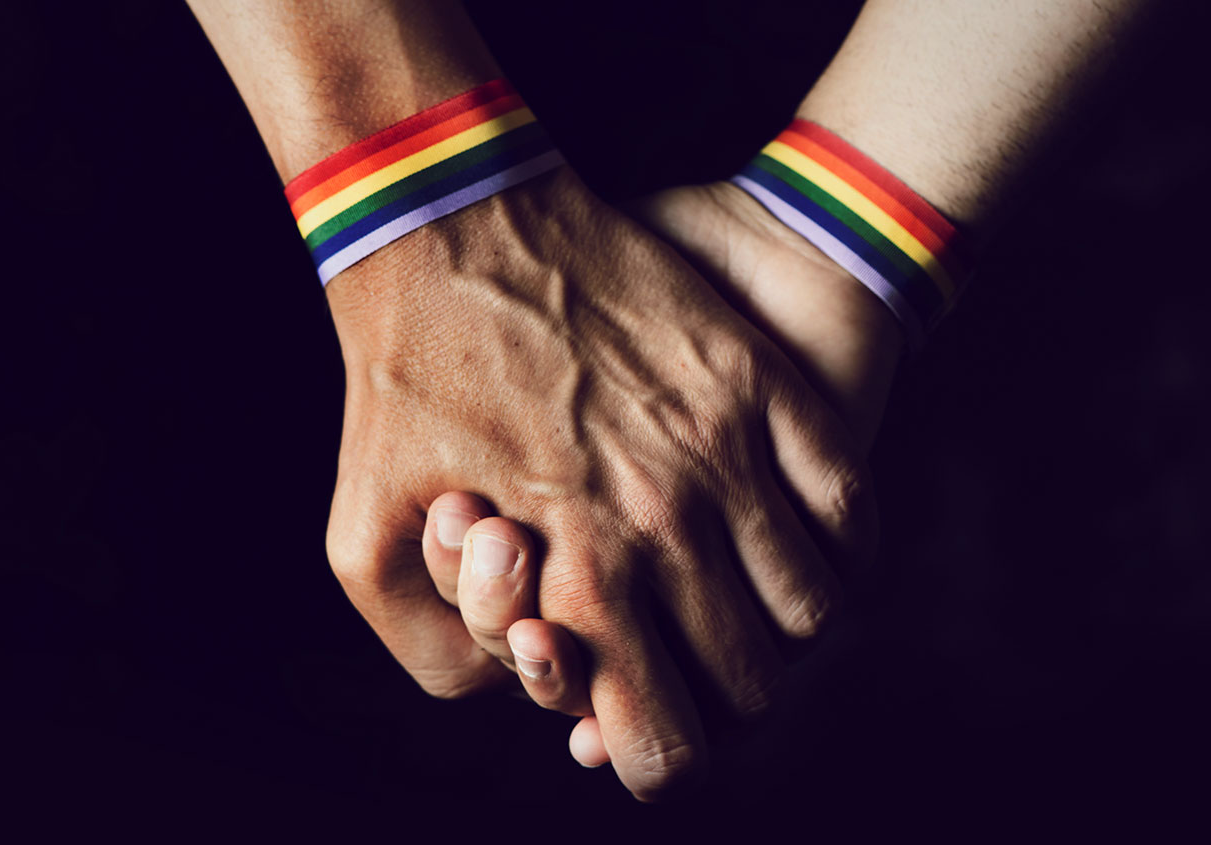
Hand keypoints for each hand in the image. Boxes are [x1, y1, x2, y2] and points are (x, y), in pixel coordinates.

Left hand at [323, 166, 869, 800]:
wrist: (449, 224)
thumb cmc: (399, 386)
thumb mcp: (362, 544)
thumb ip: (438, 654)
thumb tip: (518, 701)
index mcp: (580, 576)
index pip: (665, 744)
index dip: (657, 765)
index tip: (642, 746)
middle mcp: (669, 524)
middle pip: (750, 684)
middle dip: (717, 705)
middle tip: (685, 673)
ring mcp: (728, 450)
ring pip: (810, 610)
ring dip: (781, 636)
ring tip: (743, 615)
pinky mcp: (761, 384)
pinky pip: (848, 512)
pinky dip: (839, 556)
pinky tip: (803, 554)